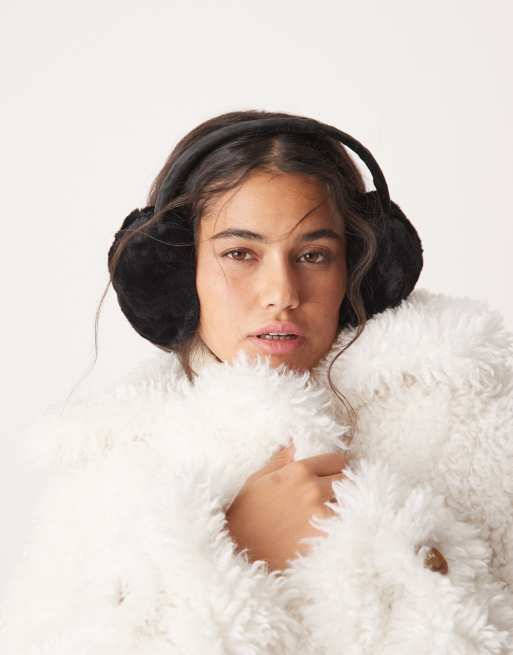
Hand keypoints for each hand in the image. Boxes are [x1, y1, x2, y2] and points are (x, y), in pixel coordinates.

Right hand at [225, 442, 347, 571]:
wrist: (241, 550)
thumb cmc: (246, 513)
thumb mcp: (258, 478)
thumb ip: (281, 459)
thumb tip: (296, 444)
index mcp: (299, 471)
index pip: (336, 460)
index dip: (332, 467)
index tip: (327, 475)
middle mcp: (314, 489)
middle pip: (347, 479)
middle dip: (340, 483)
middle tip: (329, 493)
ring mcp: (322, 514)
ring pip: (350, 502)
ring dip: (341, 504)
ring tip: (328, 510)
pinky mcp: (326, 537)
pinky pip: (345, 524)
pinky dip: (341, 524)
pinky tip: (327, 527)